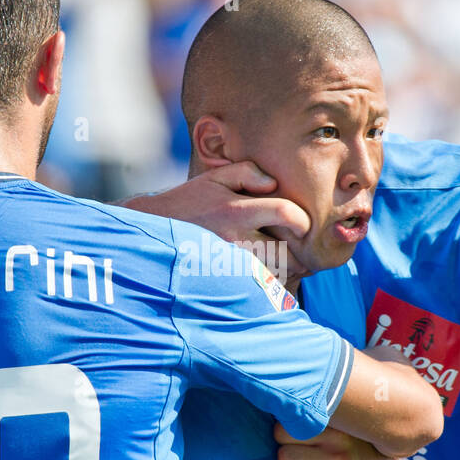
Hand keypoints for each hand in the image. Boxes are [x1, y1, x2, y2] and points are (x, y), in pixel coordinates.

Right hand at [122, 161, 310, 282]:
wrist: (155, 230)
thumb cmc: (190, 201)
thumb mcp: (215, 177)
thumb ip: (248, 172)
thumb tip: (274, 183)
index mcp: (235, 210)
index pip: (284, 213)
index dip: (302, 219)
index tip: (304, 224)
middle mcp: (234, 239)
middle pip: (286, 252)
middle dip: (300, 253)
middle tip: (304, 251)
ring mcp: (229, 264)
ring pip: (274, 274)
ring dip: (286, 270)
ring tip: (290, 262)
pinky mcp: (224, 280)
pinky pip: (257, 287)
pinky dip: (268, 282)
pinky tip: (269, 274)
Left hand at [274, 424, 399, 459]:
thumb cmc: (356, 450)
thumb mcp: (347, 427)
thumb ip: (322, 417)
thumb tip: (282, 405)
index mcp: (340, 424)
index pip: (294, 415)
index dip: (289, 425)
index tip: (295, 431)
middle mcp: (338, 443)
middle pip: (283, 436)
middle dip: (285, 443)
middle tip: (298, 448)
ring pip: (286, 459)